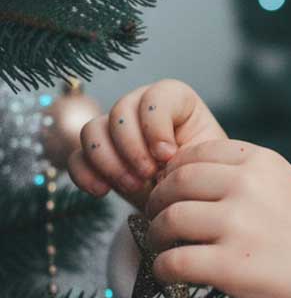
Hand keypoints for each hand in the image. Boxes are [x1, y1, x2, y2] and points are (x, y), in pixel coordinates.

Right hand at [67, 79, 227, 212]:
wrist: (189, 202)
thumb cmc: (203, 176)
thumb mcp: (206, 162)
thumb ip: (189, 152)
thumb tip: (163, 158)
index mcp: (176, 101)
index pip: (156, 96)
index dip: (156, 125)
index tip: (168, 155)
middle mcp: (141, 108)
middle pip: (120, 111)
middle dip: (132, 147)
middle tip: (148, 175)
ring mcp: (115, 130)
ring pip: (92, 130)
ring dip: (109, 162)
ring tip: (133, 186)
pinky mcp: (97, 156)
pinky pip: (76, 157)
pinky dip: (85, 174)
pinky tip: (102, 191)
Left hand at [143, 138, 290, 297]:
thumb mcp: (287, 188)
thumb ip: (246, 178)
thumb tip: (185, 180)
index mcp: (263, 162)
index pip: (198, 153)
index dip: (175, 172)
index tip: (172, 190)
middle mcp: (248, 186)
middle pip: (176, 183)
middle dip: (158, 202)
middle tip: (157, 219)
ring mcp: (238, 225)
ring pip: (169, 220)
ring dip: (157, 236)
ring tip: (165, 247)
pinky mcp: (229, 265)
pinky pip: (172, 262)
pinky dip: (163, 269)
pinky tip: (170, 274)